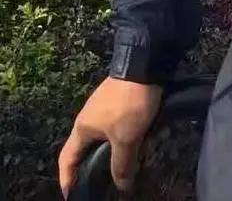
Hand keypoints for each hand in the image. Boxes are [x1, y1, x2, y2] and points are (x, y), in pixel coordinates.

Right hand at [58, 76, 162, 197]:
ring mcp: (102, 107)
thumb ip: (122, 164)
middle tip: (97, 184)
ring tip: (116, 168)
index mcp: (82, 128)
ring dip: (107, 153)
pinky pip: (113, 127)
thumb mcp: (127, 138)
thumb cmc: (129, 104)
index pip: (67, 159)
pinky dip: (118, 140)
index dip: (67, 179)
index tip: (71, 195)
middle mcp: (88, 118)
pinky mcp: (117, 101)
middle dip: (88, 168)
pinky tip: (131, 145)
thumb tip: (122, 185)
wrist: (144, 65)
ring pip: (100, 138)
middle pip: (83, 149)